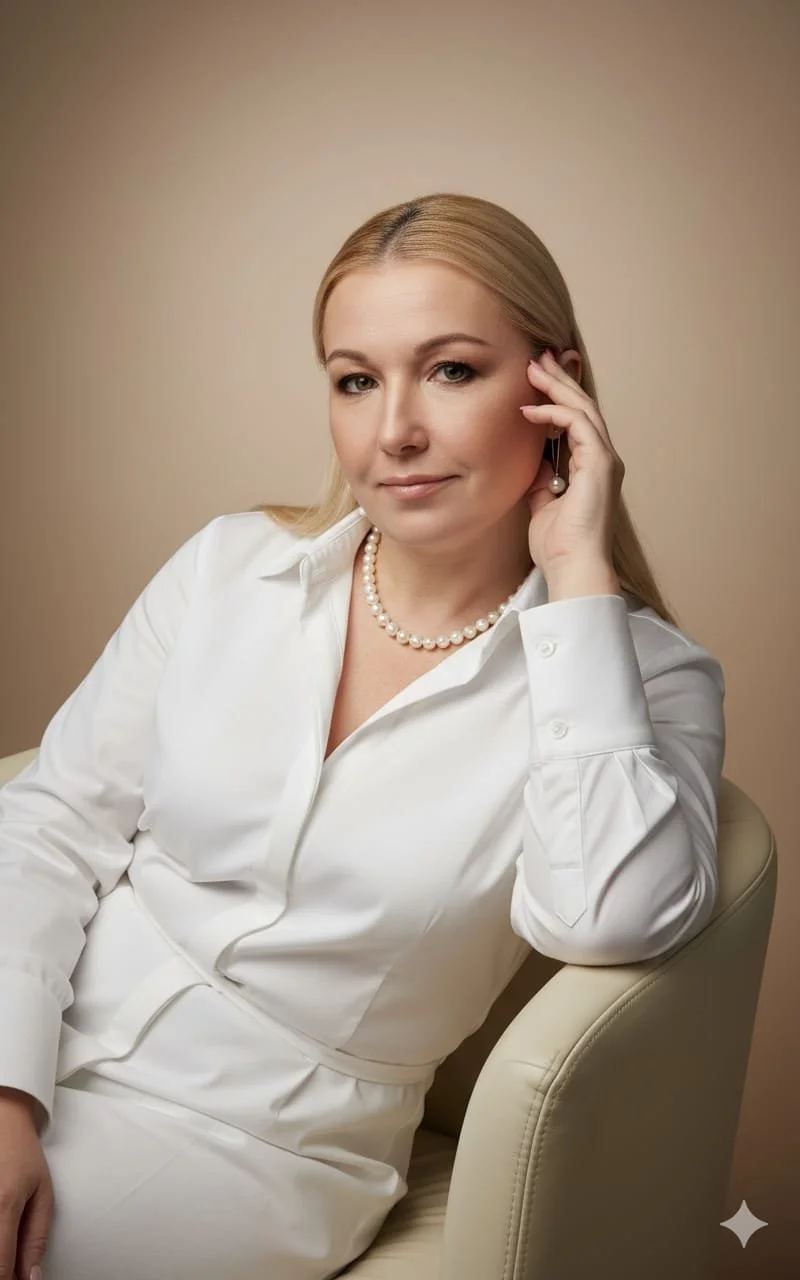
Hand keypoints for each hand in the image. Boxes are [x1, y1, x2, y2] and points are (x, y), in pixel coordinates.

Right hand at [0, 1094, 52, 1279]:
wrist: (2, 1120)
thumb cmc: (23, 1154)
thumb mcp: (42, 1192)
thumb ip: (36, 1238)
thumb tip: (32, 1278)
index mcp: (4, 1204)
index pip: (0, 1267)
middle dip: (3, 1270)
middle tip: (13, 1265)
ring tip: (8, 1241)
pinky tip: (2, 1233)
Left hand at [520, 350, 624, 584]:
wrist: (573, 568)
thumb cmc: (559, 546)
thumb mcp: (543, 504)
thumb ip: (542, 479)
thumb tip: (532, 460)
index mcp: (591, 468)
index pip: (576, 422)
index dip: (558, 397)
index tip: (535, 379)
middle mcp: (602, 459)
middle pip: (582, 407)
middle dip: (560, 380)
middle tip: (538, 357)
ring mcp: (604, 460)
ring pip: (583, 409)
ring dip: (557, 386)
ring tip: (534, 367)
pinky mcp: (600, 463)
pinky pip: (578, 424)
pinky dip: (554, 412)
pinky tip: (529, 409)